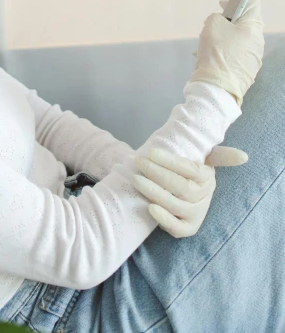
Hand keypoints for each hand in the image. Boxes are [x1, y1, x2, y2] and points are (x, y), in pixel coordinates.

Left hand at [132, 145, 247, 237]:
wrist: (179, 190)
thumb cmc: (186, 171)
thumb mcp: (202, 159)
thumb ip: (219, 155)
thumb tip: (244, 156)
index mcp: (207, 178)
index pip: (189, 169)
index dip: (169, 161)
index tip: (150, 152)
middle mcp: (204, 197)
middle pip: (181, 187)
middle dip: (156, 173)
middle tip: (138, 162)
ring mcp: (196, 214)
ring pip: (175, 204)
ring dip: (154, 191)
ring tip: (136, 179)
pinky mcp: (187, 229)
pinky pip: (176, 227)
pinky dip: (163, 218)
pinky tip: (149, 207)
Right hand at [190, 0, 264, 107]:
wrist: (216, 89)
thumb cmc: (216, 52)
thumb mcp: (211, 25)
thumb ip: (217, 17)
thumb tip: (222, 22)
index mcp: (253, 27)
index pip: (252, 1)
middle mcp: (258, 41)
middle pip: (245, 22)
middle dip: (228, 19)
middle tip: (213, 23)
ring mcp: (254, 58)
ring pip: (240, 39)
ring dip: (227, 36)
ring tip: (210, 41)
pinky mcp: (248, 71)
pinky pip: (238, 53)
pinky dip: (227, 50)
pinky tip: (215, 56)